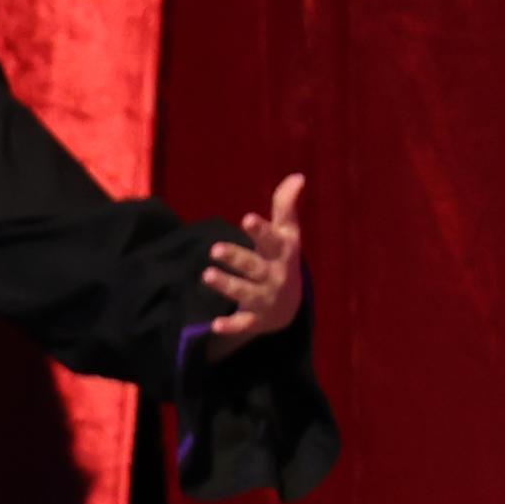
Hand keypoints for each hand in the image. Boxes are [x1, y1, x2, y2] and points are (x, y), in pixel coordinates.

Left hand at [206, 174, 306, 339]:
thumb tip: (298, 176)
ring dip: (227, 285)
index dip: (261, 230)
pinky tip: (214, 325)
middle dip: (237, 258)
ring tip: (206, 275)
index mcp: (282, 253)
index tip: (246, 219)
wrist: (290, 306)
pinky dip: (231, 326)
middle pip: (255, 266)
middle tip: (215, 248)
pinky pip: (243, 324)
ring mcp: (265, 298)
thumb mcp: (287, 234)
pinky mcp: (254, 319)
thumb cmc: (282, 259)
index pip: (272, 240)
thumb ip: (286, 206)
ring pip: (245, 292)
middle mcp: (275, 276)